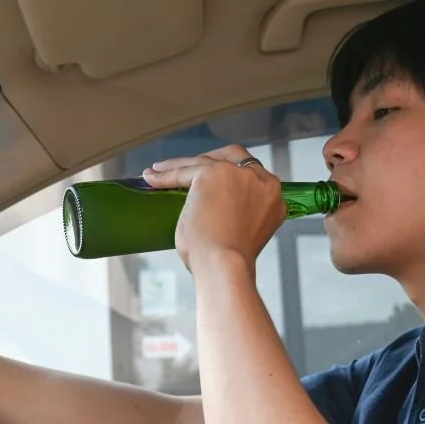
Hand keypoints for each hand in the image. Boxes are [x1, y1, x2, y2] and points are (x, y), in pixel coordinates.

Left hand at [142, 145, 284, 273]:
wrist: (225, 266)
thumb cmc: (229, 262)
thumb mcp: (242, 232)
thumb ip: (236, 215)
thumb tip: (209, 213)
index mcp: (273, 198)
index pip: (250, 176)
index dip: (230, 176)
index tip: (211, 184)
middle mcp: (260, 181)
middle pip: (233, 157)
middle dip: (210, 160)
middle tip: (188, 169)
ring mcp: (237, 174)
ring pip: (205, 162)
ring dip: (182, 165)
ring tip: (160, 172)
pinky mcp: (212, 173)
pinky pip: (185, 170)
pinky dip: (167, 175)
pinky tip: (152, 178)